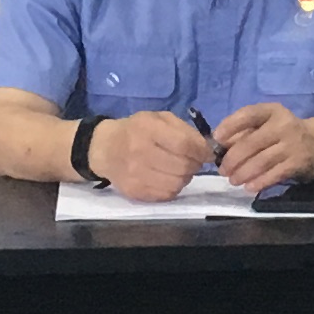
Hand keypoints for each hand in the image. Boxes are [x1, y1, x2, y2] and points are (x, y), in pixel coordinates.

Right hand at [93, 110, 216, 200]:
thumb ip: (184, 130)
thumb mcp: (158, 119)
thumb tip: (207, 149)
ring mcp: (136, 175)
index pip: (184, 144)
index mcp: (147, 129)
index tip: (208, 153)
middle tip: (192, 161)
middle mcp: (140, 152)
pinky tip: (168, 178)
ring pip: (177, 183)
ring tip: (179, 169)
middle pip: (182, 166)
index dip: (201, 151)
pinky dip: (174, 187)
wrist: (105, 149)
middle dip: (194, 165)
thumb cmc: (137, 130)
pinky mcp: (135, 192)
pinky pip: (167, 194)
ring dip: (185, 177)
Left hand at [213, 102, 313, 194]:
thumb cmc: (282, 134)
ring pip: (261, 161)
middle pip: (251, 143)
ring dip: (243, 173)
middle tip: (223, 170)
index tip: (216, 139)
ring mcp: (293, 144)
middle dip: (233, 159)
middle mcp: (283, 125)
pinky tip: (249, 187)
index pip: (248, 114)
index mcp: (272, 111)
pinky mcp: (299, 163)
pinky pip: (275, 174)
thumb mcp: (267, 125)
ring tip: (233, 180)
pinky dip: (260, 182)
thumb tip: (218, 146)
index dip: (229, 126)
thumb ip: (244, 132)